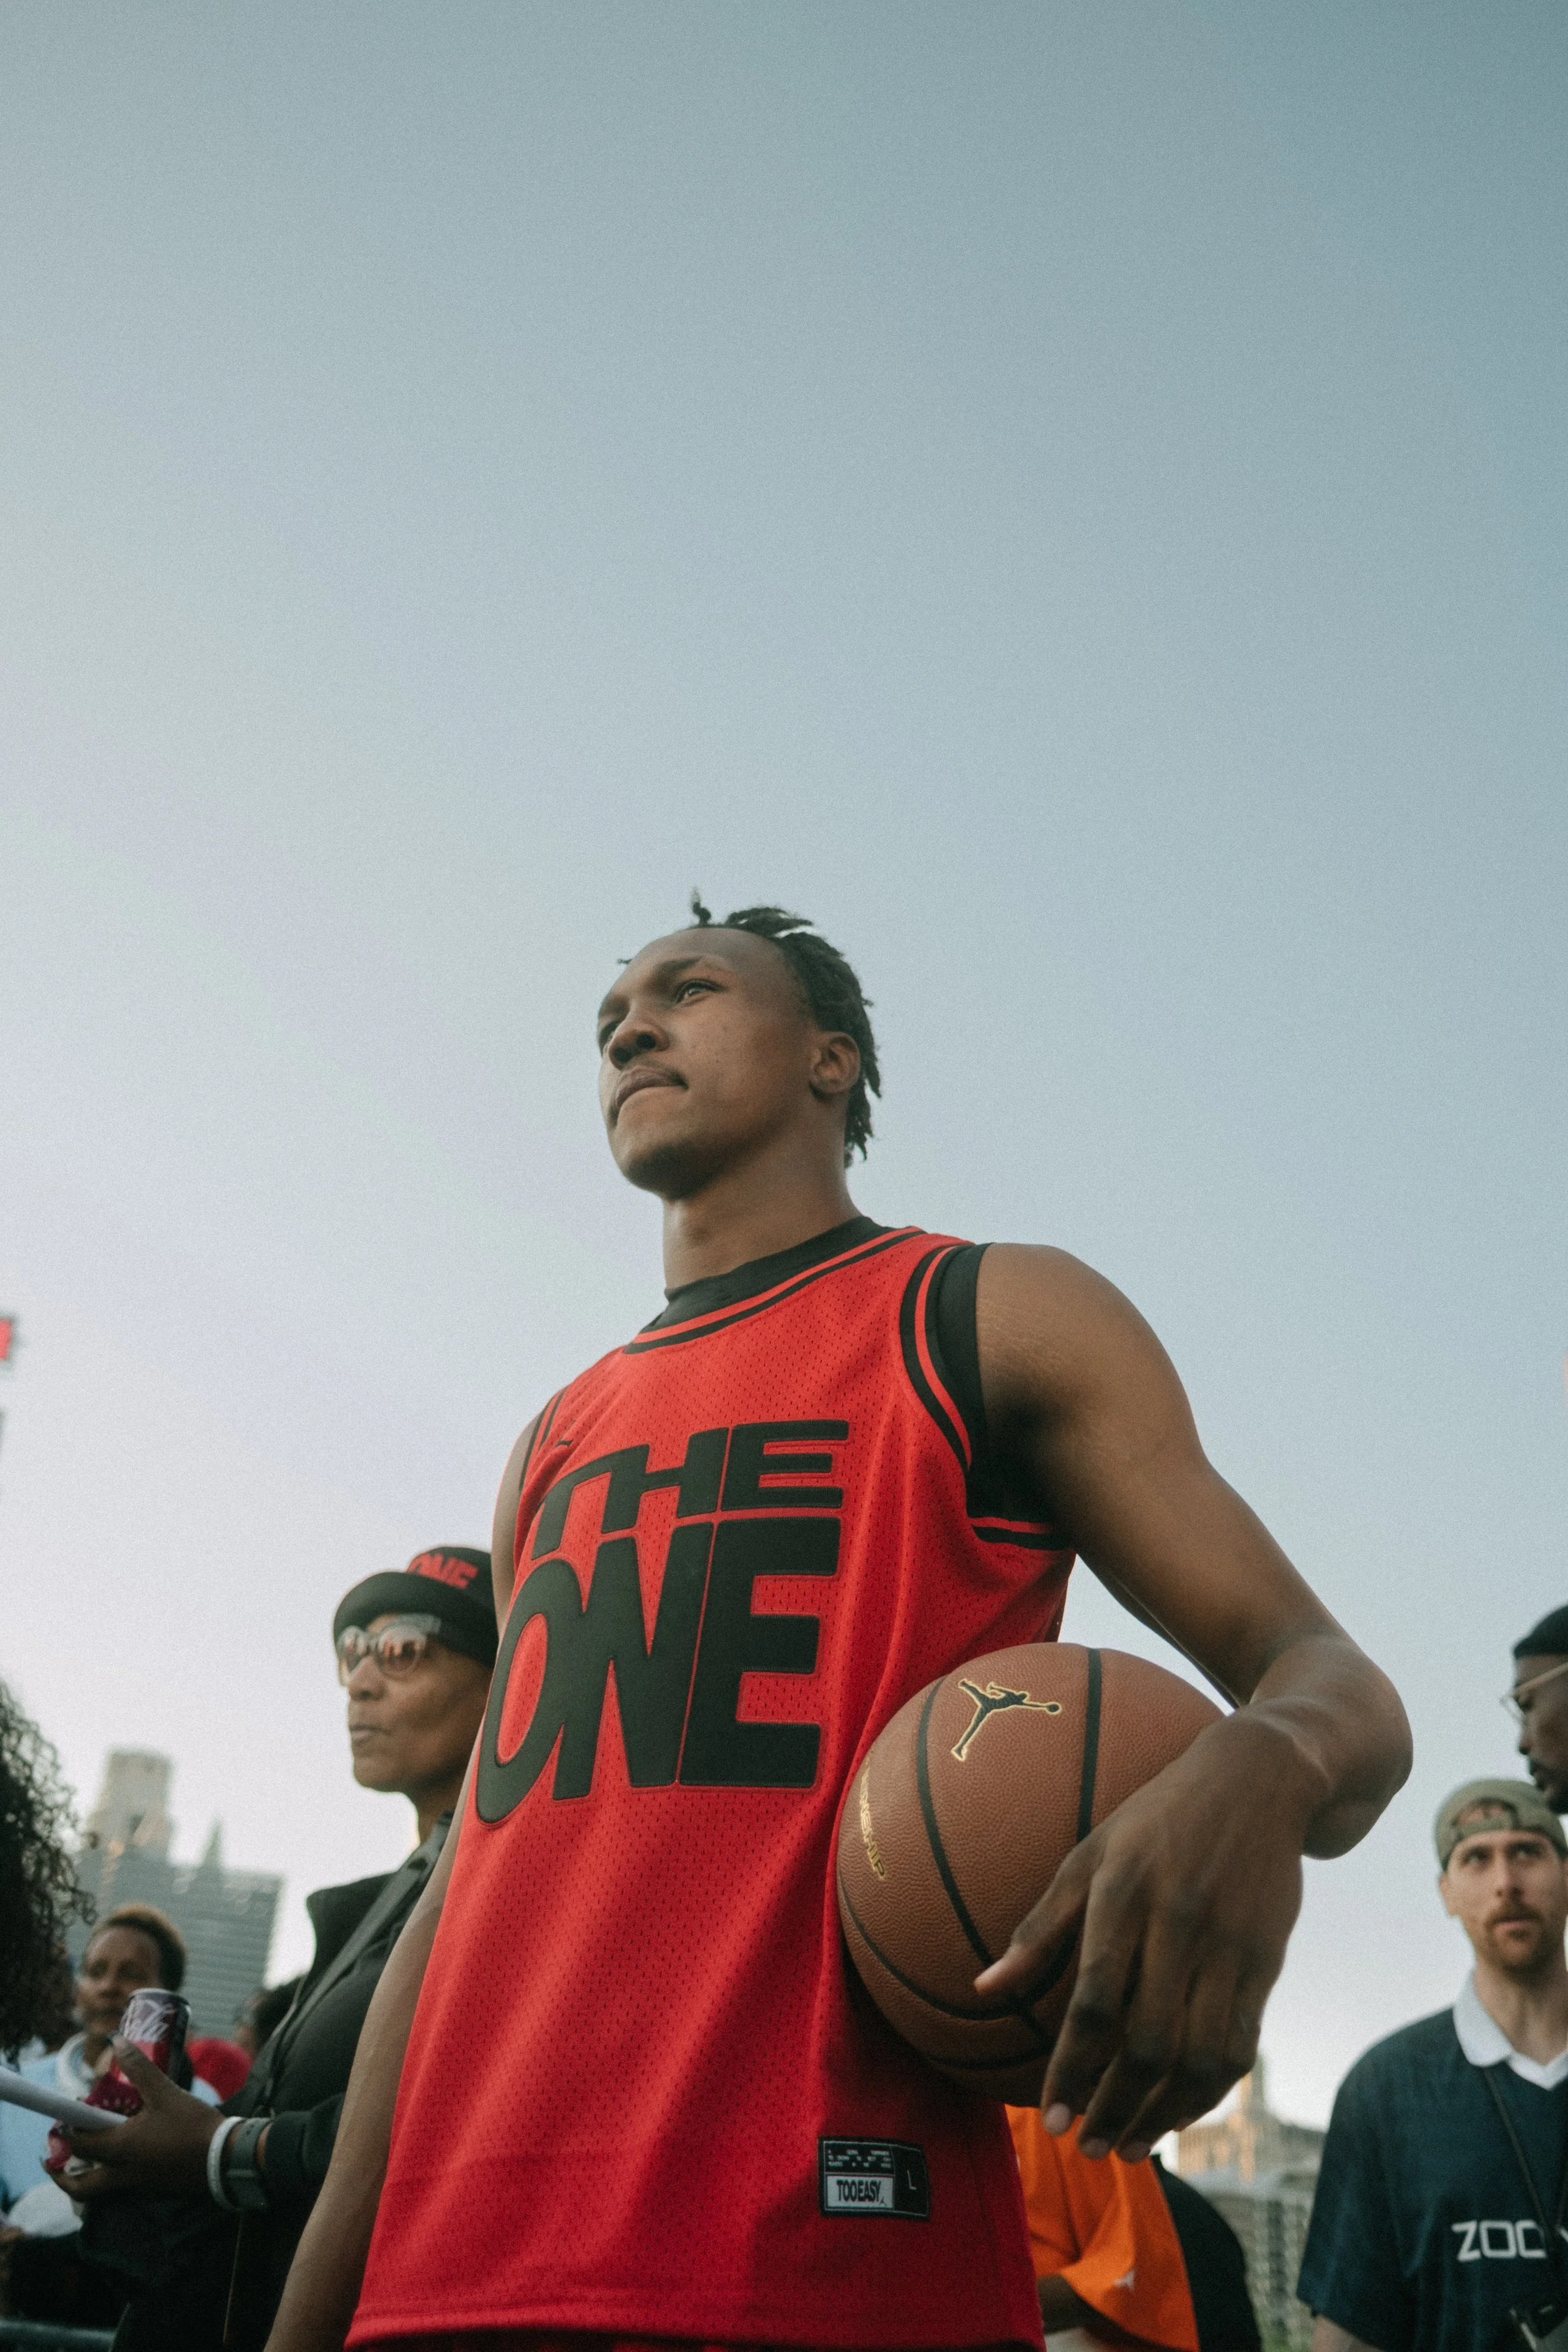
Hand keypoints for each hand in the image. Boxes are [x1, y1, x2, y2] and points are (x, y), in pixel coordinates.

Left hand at [60, 2039, 223, 2197]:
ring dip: (85, 2177)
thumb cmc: (192, 2125)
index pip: (79, 2142)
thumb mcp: (165, 2092)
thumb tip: (116, 2040)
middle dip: (61, 2175)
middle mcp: (122, 2172)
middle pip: (80, 2185)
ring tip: (85, 2158)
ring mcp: (137, 2185)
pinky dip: (111, 2176)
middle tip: (52, 2160)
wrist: (224, 2159)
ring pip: (99, 2190)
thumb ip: (139, 2067)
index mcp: (121, 2148)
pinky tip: (124, 2157)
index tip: (60, 2118)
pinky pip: (120, 2188)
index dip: (66, 2129)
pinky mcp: (153, 2188)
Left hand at [975, 1711, 1310, 2157]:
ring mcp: (1228, 1944)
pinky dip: (1209, 2091)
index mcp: (1122, 1893)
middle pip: (1146, 2041)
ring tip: (1128, 2146)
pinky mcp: (1267, 1960)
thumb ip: (1040, 1926)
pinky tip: (1179, 2112)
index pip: (1094, 2000)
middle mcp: (1177, 1922)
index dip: (1072, 2066)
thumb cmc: (1156, 1818)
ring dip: (1161, 2114)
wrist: (1257, 1781)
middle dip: (1113, 2106)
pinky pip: (1240, 2045)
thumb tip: (982, 1987)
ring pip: (1197, 2056)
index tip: (1050, 2117)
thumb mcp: (1089, 1853)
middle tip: (1087, 2146)